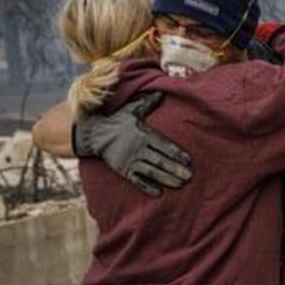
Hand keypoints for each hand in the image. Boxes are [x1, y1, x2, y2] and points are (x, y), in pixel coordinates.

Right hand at [73, 92, 191, 196]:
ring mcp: (130, 160)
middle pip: (159, 160)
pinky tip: (159, 193)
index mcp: (143, 134)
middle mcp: (137, 148)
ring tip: (180, 184)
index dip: (176, 153)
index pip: (163, 145)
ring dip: (166, 179)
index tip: (188, 160)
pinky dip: (147, 187)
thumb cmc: (117, 121)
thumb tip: (161, 92)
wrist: (94, 133)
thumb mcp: (132, 110)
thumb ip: (147, 103)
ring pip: (151, 171)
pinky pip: (137, 180)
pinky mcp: (123, 170)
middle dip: (175, 168)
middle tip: (190, 176)